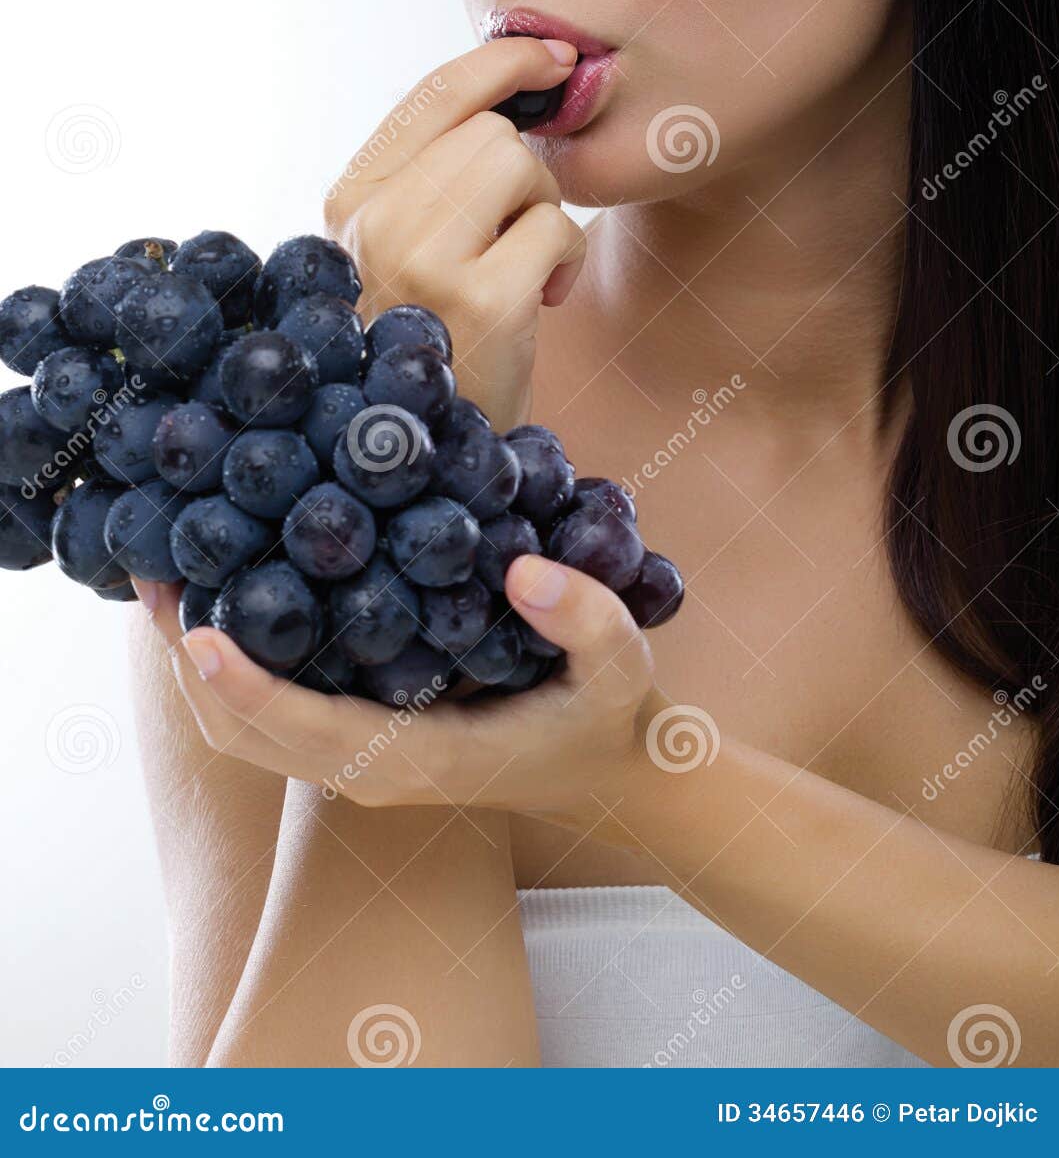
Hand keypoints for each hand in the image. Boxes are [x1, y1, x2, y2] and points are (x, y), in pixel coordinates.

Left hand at [135, 554, 655, 826]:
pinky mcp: (358, 740)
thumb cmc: (613, 715)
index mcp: (420, 761)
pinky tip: (224, 595)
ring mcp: (359, 762)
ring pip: (244, 734)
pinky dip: (229, 669)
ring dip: (197, 669)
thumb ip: (588, 618)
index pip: (308, 733)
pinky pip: (269, 715)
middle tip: (153, 577)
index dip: (247, 689)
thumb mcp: (624, 665)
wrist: (615, 769)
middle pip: (245, 738)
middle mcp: (371, 771)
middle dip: (191, 668)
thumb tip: (524, 569)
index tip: (198, 632)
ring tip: (166, 581)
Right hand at [324, 37, 585, 429]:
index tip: (553, 59)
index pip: (432, 93)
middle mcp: (373, 222)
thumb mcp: (404, 249)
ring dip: (544, 212)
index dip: (502, 62)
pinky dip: (564, 260)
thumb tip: (517, 84)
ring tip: (521, 269)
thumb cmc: (432, 339)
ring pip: (521, 165)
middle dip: (525, 176)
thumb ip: (435, 174)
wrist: (429, 453)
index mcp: (350, 201)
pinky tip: (538, 302)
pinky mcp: (479, 299)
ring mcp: (422, 259)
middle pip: (490, 132)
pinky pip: (556, 227)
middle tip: (514, 238)